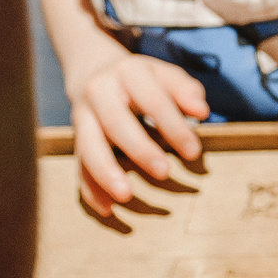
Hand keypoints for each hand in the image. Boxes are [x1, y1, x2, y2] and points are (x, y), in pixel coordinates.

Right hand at [67, 52, 209, 221]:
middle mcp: (99, 92)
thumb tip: (202, 111)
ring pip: (88, 147)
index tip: (194, 152)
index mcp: (128, 72)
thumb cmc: (141, 79)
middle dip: (139, 149)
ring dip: (106, 172)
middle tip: (164, 172)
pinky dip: (90, 188)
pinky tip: (106, 208)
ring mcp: (82, 117)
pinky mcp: (75, 139)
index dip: (173, 126)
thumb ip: (186, 90)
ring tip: (125, 195)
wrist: (94, 69)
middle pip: (116, 122)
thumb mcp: (165, 74)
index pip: (153, 100)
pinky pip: (79, 165)